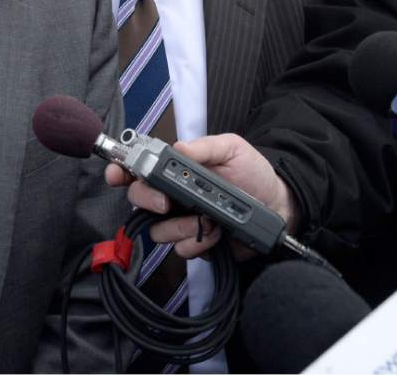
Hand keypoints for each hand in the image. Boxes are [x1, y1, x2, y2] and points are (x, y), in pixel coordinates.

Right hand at [105, 133, 297, 259]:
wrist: (278, 206)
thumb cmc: (253, 174)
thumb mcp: (232, 149)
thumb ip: (205, 147)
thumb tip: (178, 147)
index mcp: (176, 169)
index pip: (139, 168)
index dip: (122, 170)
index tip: (118, 175)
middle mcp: (172, 195)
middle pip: (138, 199)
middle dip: (147, 200)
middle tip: (166, 203)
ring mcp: (181, 220)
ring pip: (157, 229)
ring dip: (180, 226)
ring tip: (206, 220)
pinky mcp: (195, 243)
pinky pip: (181, 248)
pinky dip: (198, 242)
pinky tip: (216, 232)